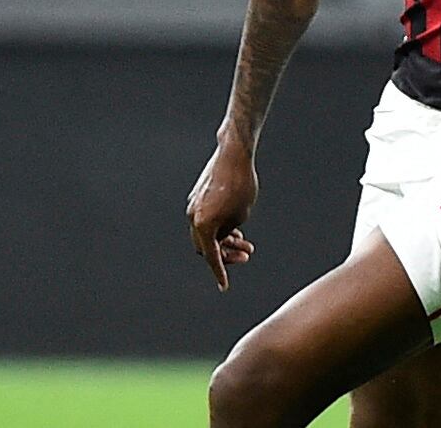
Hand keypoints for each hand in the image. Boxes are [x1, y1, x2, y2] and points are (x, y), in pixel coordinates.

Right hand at [186, 141, 258, 290]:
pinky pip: (206, 219)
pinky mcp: (198, 197)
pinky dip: (218, 227)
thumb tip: (223, 236)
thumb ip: (229, 231)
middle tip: (247, 255)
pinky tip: (235, 228)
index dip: (219, 272)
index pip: (211, 256)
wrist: (233, 155)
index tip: (224, 286)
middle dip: (226, 254)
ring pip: (206, 233)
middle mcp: (193, 217)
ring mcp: (193, 206)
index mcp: (202, 225)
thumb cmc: (241, 185)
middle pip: (206, 246)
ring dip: (224, 240)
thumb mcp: (242, 215)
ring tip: (245, 243)